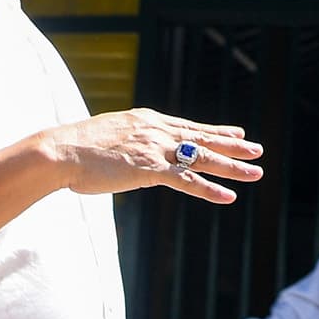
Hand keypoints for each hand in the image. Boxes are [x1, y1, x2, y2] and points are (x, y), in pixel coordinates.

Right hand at [42, 109, 264, 203]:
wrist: (61, 151)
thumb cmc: (75, 148)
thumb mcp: (108, 135)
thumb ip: (127, 139)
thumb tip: (130, 148)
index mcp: (147, 121)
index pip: (189, 126)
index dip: (214, 131)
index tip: (235, 132)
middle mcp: (157, 131)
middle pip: (202, 138)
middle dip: (232, 145)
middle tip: (257, 149)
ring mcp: (155, 149)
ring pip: (202, 158)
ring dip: (231, 166)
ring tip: (256, 172)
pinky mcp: (150, 170)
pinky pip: (187, 181)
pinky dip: (209, 189)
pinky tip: (229, 197)